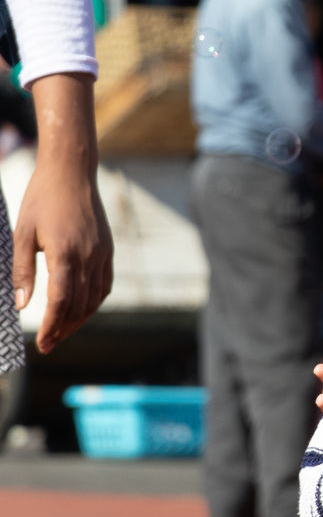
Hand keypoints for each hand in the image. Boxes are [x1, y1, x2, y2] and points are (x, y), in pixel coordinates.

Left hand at [14, 75, 113, 354]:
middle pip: (78, 307)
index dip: (51, 326)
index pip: (60, 303)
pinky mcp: (108, 253)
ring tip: (62, 331)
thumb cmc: (41, 199)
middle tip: (48, 344)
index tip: (42, 344)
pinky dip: (92, 304)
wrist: (71, 172)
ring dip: (78, 320)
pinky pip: (103, 288)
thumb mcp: (23, 234)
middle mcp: (88, 259)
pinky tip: (80, 310)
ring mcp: (101, 257)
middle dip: (62, 329)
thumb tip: (21, 306)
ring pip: (93, 301)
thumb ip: (22, 271)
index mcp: (65, 255)